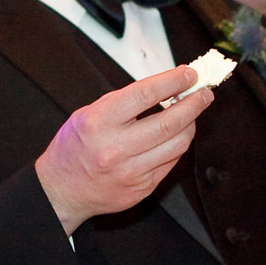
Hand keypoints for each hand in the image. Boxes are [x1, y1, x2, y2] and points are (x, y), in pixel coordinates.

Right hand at [36, 65, 211, 234]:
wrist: (62, 190)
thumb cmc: (74, 148)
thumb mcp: (88, 114)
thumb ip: (125, 101)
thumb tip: (166, 86)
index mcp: (99, 123)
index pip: (145, 95)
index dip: (173, 81)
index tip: (188, 74)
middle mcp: (115, 148)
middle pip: (169, 122)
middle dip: (194, 103)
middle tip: (203, 93)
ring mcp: (131, 171)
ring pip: (178, 144)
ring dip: (191, 124)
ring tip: (192, 112)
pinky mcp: (142, 187)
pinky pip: (171, 162)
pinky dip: (178, 144)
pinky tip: (177, 134)